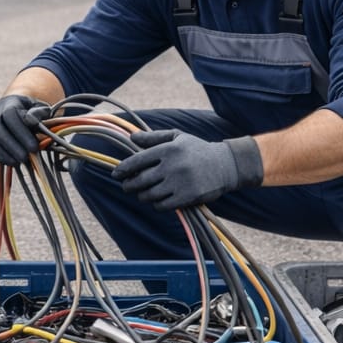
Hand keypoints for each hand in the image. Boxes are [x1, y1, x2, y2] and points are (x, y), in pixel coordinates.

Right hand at [0, 94, 51, 165]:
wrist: (18, 110)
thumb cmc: (33, 112)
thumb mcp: (41, 109)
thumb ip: (40, 113)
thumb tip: (33, 120)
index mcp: (9, 102)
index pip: (9, 115)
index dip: (21, 132)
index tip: (34, 147)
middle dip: (12, 146)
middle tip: (26, 158)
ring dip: (5, 154)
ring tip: (20, 162)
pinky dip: (0, 157)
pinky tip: (13, 162)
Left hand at [111, 130, 262, 210]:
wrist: (226, 165)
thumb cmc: (197, 150)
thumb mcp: (177, 137)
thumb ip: (153, 138)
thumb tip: (131, 138)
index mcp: (168, 149)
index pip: (137, 160)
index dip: (123, 169)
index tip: (116, 174)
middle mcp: (173, 166)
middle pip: (140, 181)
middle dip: (129, 185)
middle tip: (126, 186)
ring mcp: (180, 182)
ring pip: (149, 195)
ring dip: (142, 195)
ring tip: (141, 193)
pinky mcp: (187, 197)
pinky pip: (162, 205)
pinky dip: (156, 204)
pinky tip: (156, 200)